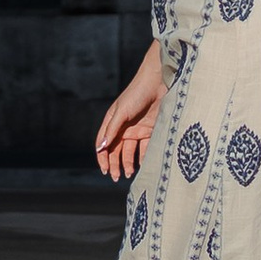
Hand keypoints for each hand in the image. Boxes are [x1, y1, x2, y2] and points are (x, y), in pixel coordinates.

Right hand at [95, 48, 164, 179]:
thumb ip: (112, 130)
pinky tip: (143, 167)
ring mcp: (137, 130)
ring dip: (128, 164)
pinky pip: (146, 148)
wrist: (159, 82)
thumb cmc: (137, 93)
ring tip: (129, 174)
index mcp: (112, 122)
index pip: (104, 144)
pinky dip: (144, 158)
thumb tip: (101, 148)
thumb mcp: (121, 111)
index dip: (103, 158)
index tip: (105, 171)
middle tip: (116, 177)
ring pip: (130, 152)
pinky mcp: (151, 131)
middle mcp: (123, 128)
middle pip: (116, 151)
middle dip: (115, 164)